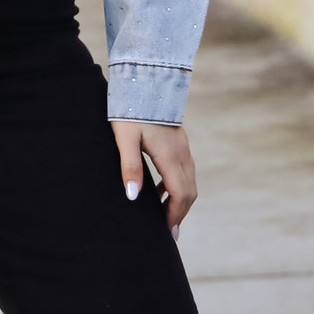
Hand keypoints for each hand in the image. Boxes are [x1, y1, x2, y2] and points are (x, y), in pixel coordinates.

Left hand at [111, 120, 195, 237]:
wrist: (145, 81)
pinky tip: (160, 190)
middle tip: (168, 231)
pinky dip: (176, 185)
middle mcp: (181, 154)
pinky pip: (183, 170)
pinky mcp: (178, 141)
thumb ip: (130, 167)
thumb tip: (133, 197)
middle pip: (189, 191)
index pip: (180, 194)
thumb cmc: (131, 110)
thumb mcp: (124, 139)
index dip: (175, 215)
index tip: (167, 232)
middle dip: (180, 212)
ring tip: (164, 215)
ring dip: (179, 200)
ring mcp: (182, 147)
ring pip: (188, 180)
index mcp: (170, 156)